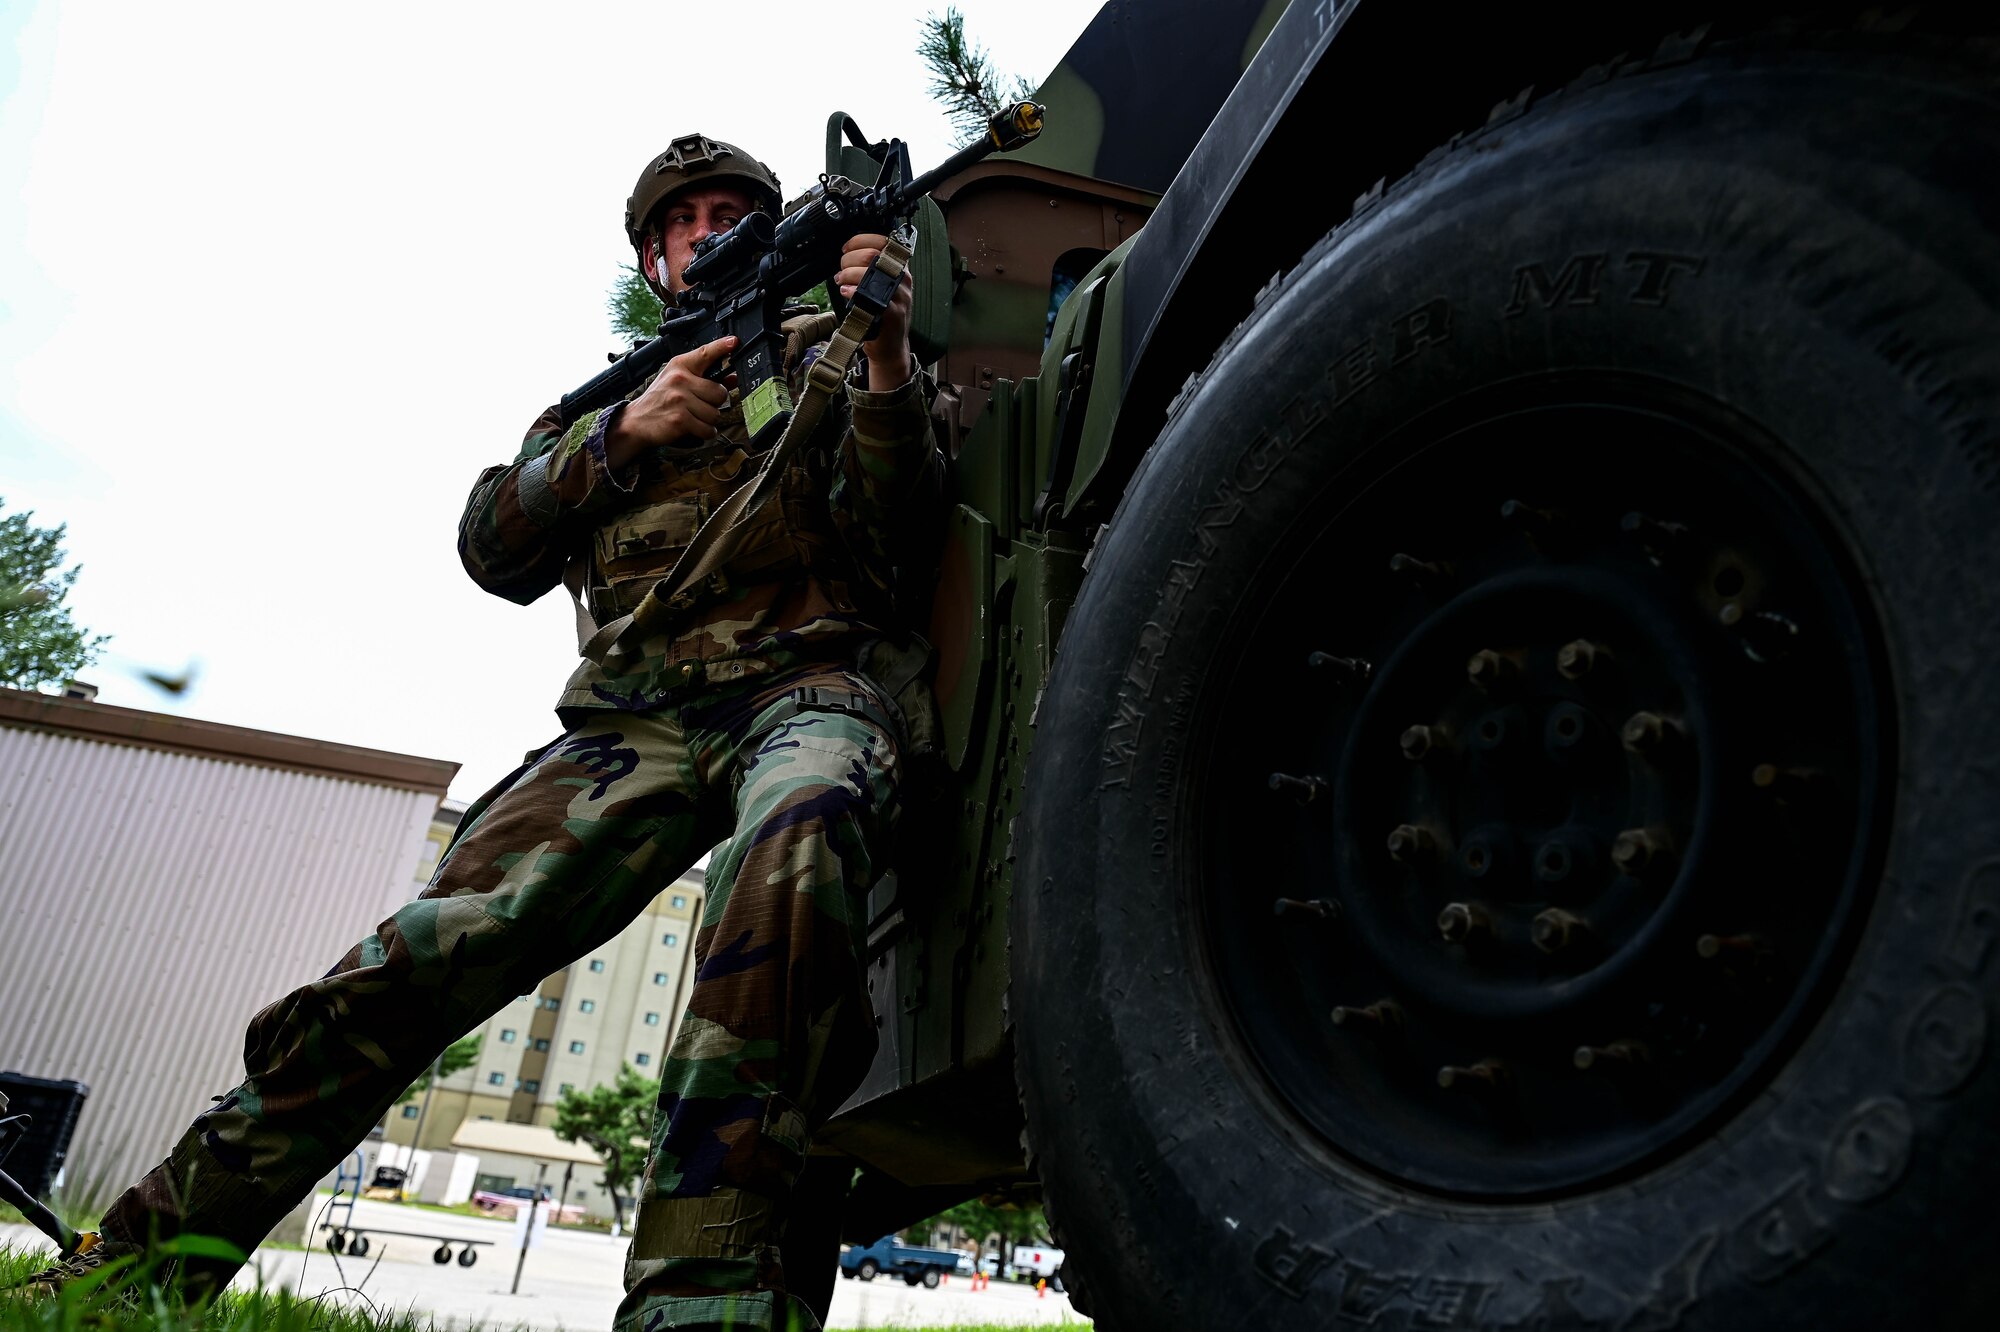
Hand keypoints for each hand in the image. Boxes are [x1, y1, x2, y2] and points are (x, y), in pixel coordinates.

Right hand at [604, 336, 736, 467]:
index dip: (721, 347)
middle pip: (719, 392)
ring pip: (715, 413)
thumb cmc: (659, 399)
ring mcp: (680, 399)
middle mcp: (680, 380)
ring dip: (709, 420)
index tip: (734, 341)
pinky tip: (695, 428)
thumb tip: (732, 379)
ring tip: (694, 417)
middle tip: (700, 405)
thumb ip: (705, 378)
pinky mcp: (680, 419)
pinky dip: (705, 432)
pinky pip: (708, 429)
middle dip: (714, 403)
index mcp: (680, 366)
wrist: (636, 420)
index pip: (705, 353)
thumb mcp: (679, 382)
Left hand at [837, 233, 913, 389]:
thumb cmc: (883, 315)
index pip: (882, 240)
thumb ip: (871, 268)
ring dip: (848, 274)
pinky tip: (847, 293)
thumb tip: (848, 253)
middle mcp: (903, 279)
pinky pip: (870, 296)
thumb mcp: (882, 286)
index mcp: (900, 268)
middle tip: (841, 270)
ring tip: (841, 282)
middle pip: (871, 254)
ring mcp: (900, 297)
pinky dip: (853, 292)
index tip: (847, 248)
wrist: (892, 347)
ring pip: (868, 272)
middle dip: (848, 260)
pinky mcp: (892, 314)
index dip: (860, 240)